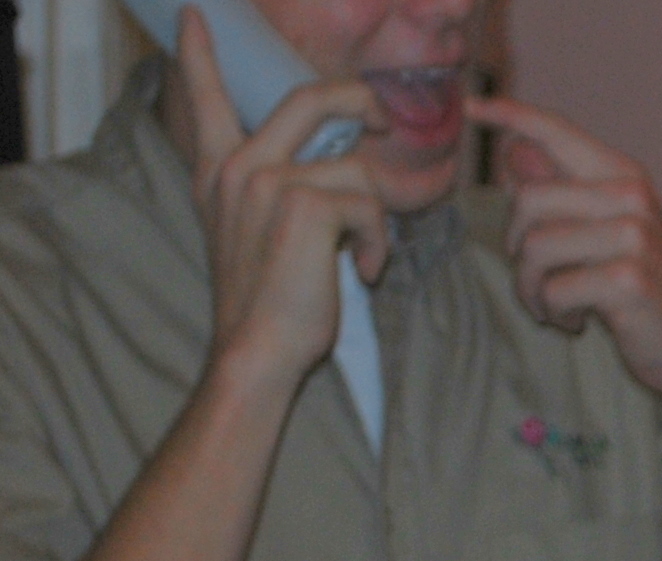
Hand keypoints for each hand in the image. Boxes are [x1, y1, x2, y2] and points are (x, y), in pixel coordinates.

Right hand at [173, 11, 384, 389]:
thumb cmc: (269, 302)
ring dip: (376, 219)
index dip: (200, 53)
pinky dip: (378, 243)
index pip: (204, 98)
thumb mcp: (258, 231)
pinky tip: (362, 272)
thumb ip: (279, 190)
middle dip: (359, 98)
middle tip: (385, 116)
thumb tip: (337, 168)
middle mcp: (239, 166)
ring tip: (361, 257)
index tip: (197, 15)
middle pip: (310, 99)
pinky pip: (370, 207)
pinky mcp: (305, 205)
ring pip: (357, 171)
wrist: (256, 347)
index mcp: (219, 171)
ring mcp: (268, 181)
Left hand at [468, 96, 661, 398]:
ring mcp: (634, 236)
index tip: (469, 107)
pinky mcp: (628, 279)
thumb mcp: (603, 233)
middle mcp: (632, 197)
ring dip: (532, 288)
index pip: (556, 131)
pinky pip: (553, 289)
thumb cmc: (643, 292)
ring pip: (535, 248)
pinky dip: (553, 314)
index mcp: (624, 176)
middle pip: (528, 201)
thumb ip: (561, 191)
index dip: (509, 113)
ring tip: (555, 307)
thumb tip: (514, 150)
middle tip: (540, 280)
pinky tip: (576, 323)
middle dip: (518, 248)